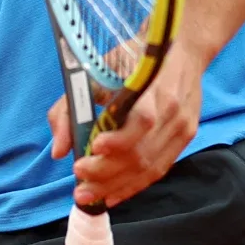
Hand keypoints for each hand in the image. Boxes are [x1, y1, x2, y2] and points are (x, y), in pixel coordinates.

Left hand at [48, 45, 204, 207]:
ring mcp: (183, 128)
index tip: (93, 148)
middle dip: (107, 172)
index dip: (119, 139)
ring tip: (88, 194)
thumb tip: (59, 151)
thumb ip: (70, 108)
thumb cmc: (133, 58)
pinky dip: (134, 186)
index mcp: (157, 89)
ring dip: (116, 185)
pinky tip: (112, 195)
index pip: (143, 120)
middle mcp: (175, 112)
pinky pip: (159, 170)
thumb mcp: (97, 71)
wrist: (180, 49)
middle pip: (142, 152)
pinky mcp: (185, 139)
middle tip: (79, 180)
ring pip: (149, 167)